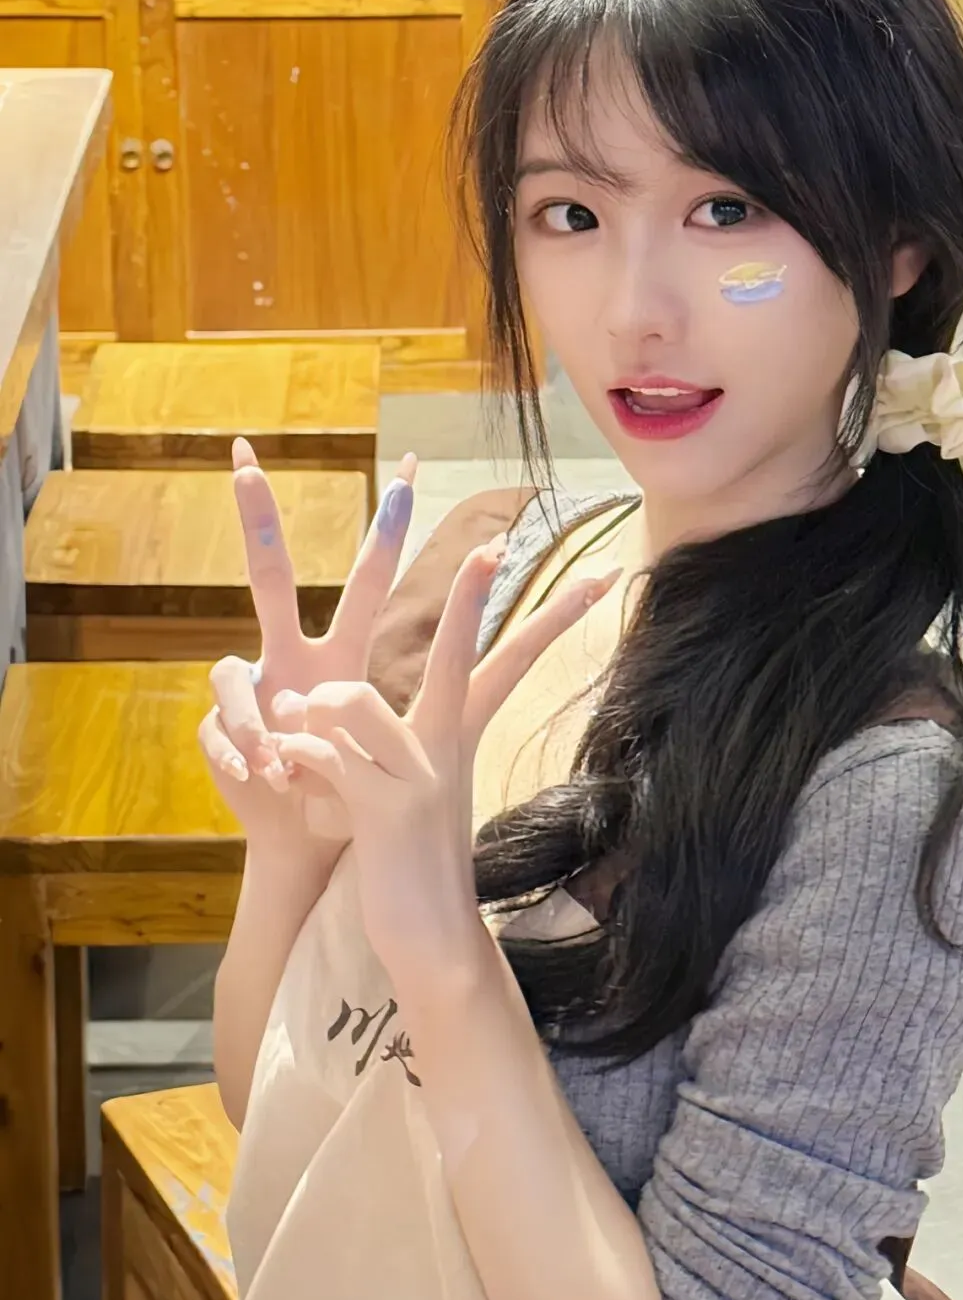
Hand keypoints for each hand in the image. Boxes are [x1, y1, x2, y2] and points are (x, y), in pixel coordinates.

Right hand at [198, 438, 418, 859]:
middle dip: (256, 518)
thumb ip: (372, 725)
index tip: (408, 466)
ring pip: (229, 671)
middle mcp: (290, 658)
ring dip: (255, 722)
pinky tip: (260, 779)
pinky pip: (219, 729)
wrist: (307, 839)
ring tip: (278, 766)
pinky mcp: (218, 729)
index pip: (365, 581)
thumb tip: (334, 702)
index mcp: (341, 655)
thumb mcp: (377, 754)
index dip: (385, 530)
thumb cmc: (347, 787)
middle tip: (244, 460)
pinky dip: (240, 756)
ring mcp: (250, 690)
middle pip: (268, 578)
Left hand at [274, 529, 622, 990]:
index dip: (543, 617)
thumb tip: (330, 697)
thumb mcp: (401, 788)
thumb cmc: (410, 861)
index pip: (504, 661)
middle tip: (493, 546)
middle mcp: (448, 748)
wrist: (431, 939)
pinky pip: (327, 753)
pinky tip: (285, 774)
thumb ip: (375, 738)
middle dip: (473, 598)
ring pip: (355, 697)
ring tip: (290, 730)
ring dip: (312, 707)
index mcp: (457, 736)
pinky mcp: (388, 810)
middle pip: (463, 655)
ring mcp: (421, 778)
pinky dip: (295, 755)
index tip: (584, 574)